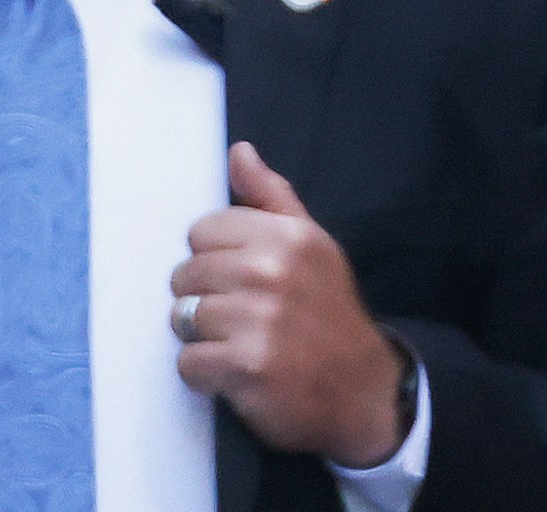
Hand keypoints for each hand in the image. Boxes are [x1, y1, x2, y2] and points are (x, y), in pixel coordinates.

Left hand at [171, 143, 407, 468]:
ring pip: (181, 317)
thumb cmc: (329, 314)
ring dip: (203, 338)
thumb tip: (239, 153)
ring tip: (240, 344)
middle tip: (243, 318)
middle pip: (185, 274)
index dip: (215, 259)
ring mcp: (259, 319)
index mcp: (287, 236)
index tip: (243, 280)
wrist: (365, 393)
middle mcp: (272, 271)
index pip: (201, 231)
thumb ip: (271, 197)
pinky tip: (236, 374)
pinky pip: (188, 362)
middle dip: (205, 298)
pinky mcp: (247, 365)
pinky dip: (205, 375)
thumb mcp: (312, 247)